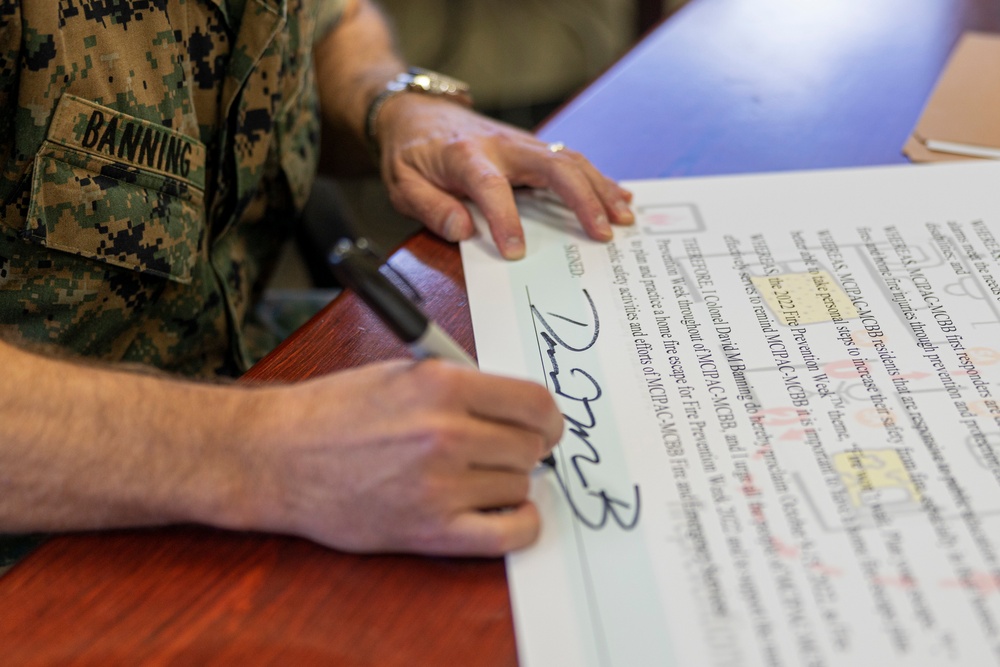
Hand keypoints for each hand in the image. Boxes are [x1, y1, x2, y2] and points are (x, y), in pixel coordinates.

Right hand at [251, 360, 562, 555]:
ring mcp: (439, 486)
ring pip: (520, 485)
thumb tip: (514, 405)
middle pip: (531, 446)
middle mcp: (445, 433)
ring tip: (476, 475)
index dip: (546, 417)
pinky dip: (519, 524)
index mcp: (441, 386)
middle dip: (523, 446)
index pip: (534, 403)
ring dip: (508, 482)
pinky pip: (508, 534)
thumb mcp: (400, 372)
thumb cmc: (330, 413)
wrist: (275, 458)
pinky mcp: (429, 530)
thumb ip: (462, 384)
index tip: (543, 426)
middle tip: (501, 449)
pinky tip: (507, 512)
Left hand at [376, 95, 633, 259]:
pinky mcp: (531, 148)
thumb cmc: (410, 152)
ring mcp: (521, 143)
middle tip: (604, 232)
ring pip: (570, 160)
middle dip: (583, 199)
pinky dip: (597, 179)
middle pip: (552, 166)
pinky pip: (570, 160)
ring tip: (624, 217)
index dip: (505, 220)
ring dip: (600, 188)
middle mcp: (501, 145)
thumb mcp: (403, 185)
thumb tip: (463, 231)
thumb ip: (431, 209)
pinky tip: (620, 196)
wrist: (416, 111)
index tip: (516, 252)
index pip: (491, 188)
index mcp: (466, 156)